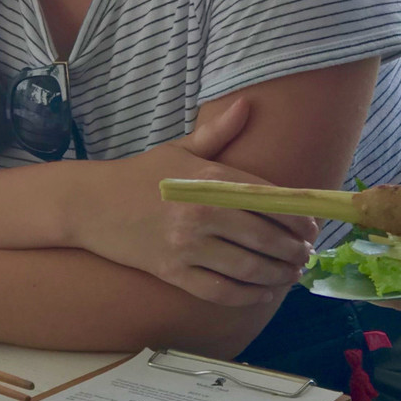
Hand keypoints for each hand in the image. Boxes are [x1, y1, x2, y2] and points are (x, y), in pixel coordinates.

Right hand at [86, 99, 319, 306]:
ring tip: (292, 274)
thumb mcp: (179, 149)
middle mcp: (201, 212)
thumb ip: (218, 131)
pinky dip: (248, 296)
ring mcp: (186, 246)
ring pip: (249, 268)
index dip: (298, 217)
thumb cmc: (139, 175)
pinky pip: (221, 291)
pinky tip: (263, 292)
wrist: (88, 204)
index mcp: (208, 178)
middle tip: (307, 255)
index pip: (269, 199)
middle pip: (265, 237)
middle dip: (295, 250)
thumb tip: (247, 105)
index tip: (312, 227)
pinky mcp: (173, 273)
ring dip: (279, 275)